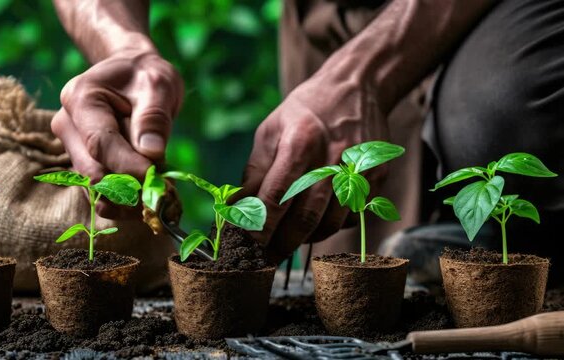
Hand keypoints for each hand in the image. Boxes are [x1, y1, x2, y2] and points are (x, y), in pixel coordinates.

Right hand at [52, 50, 182, 217]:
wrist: (134, 75)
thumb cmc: (146, 77)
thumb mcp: (159, 86)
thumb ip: (153, 118)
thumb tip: (151, 154)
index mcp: (81, 98)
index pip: (100, 143)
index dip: (128, 167)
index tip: (156, 180)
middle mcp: (67, 124)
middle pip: (93, 170)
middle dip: (129, 187)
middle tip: (162, 194)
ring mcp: (71, 146)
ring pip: (95, 186)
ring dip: (127, 198)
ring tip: (159, 194)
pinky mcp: (83, 162)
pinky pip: (99, 190)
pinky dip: (124, 199)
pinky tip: (147, 198)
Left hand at [241, 72, 388, 261]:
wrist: (356, 88)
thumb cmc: (305, 111)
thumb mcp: (271, 131)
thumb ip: (254, 172)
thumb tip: (236, 208)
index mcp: (299, 143)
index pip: (276, 198)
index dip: (259, 228)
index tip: (246, 248)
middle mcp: (332, 159)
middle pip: (305, 218)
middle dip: (282, 246)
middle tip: (265, 261)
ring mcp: (358, 171)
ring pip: (330, 225)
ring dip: (305, 239)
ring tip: (287, 241)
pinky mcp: (375, 179)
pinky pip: (349, 218)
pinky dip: (329, 226)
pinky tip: (315, 221)